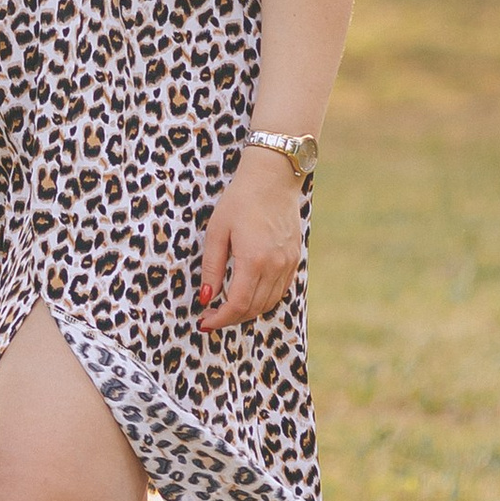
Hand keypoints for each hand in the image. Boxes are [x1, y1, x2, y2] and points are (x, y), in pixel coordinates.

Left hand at [198, 148, 307, 329]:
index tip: (204, 322)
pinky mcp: (295, 258)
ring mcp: (288, 263)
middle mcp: (275, 265)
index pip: (238, 304)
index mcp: (253, 259)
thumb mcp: (217, 231)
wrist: (273, 178)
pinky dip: (264, 299)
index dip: (220, 319)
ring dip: (248, 311)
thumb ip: (212, 267)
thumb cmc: (240, 200)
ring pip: (269, 302)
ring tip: (227, 308)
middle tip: (212, 317)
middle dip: (231, 318)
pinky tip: (248, 294)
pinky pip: (280, 290)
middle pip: (254, 308)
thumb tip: (206, 297)